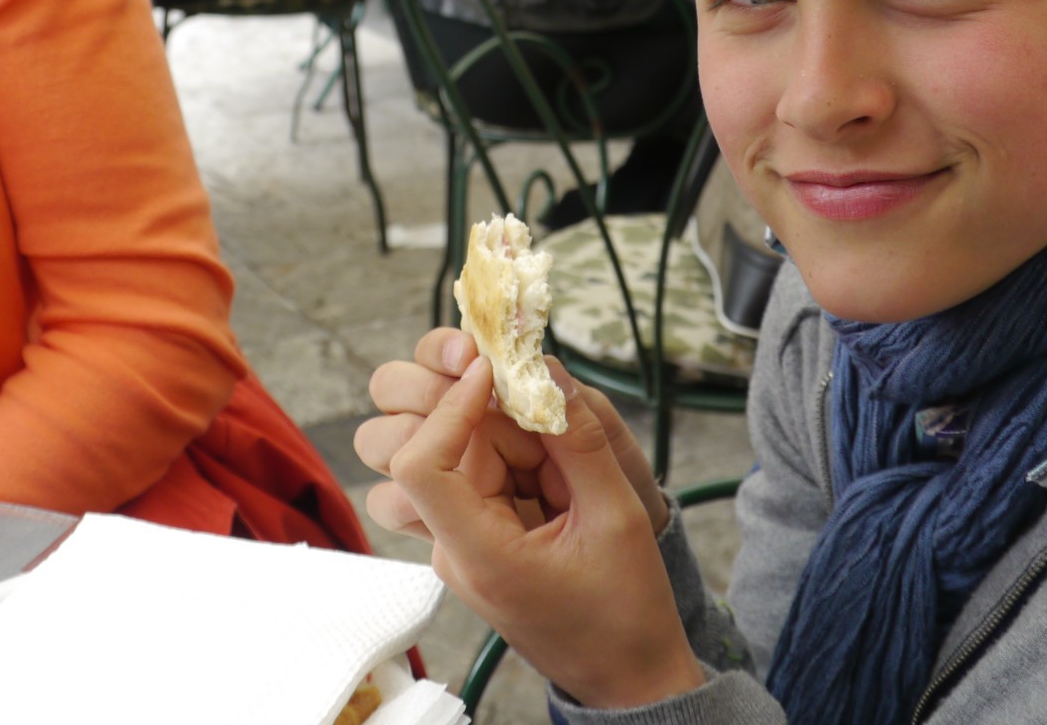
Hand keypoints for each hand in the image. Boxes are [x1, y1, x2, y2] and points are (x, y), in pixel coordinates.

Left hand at [392, 358, 704, 709]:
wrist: (626, 675)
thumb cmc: (624, 612)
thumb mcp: (616, 517)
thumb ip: (581, 441)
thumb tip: (548, 370)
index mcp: (477, 555)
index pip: (419, 464)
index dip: (449, 408)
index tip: (496, 375)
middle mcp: (452, 548)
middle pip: (423, 446)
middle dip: (474, 410)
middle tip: (534, 403)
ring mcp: (460, 542)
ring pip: (451, 451)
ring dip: (499, 433)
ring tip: (556, 455)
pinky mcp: (477, 534)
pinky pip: (477, 471)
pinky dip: (515, 454)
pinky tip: (557, 472)